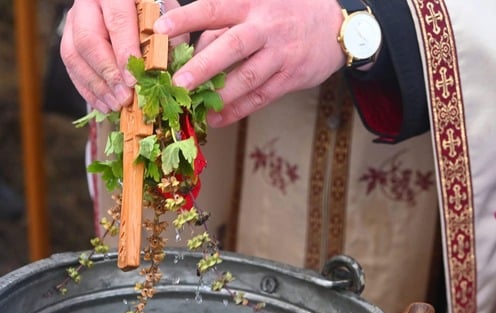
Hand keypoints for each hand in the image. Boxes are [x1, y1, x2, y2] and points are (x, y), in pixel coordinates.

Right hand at [60, 0, 185, 113]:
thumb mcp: (167, 19)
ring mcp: (74, 22)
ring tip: (116, 105)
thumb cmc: (155, 14)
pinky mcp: (69, 40)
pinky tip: (105, 105)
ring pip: (73, 55)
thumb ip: (166, 39)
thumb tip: (163, 71)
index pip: (117, 21)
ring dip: (96, 86)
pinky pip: (72, 68)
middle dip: (108, 74)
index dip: (124, 52)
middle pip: (88, 40)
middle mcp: (88, 4)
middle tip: (124, 98)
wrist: (136, 9)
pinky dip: (88, 90)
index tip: (133, 80)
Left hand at [154, 0, 345, 126]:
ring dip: (220, 95)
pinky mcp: (291, 77)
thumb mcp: (258, 5)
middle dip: (203, 65)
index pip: (215, 9)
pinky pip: (260, 97)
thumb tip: (191, 49)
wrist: (335, 28)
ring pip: (247, 76)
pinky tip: (217, 118)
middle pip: (231, 45)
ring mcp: (280, 54)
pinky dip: (237, 110)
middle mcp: (266, 28)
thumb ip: (225, 24)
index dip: (187, 17)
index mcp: (252, 4)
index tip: (160, 28)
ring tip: (195, 108)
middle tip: (178, 81)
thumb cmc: (285, 14)